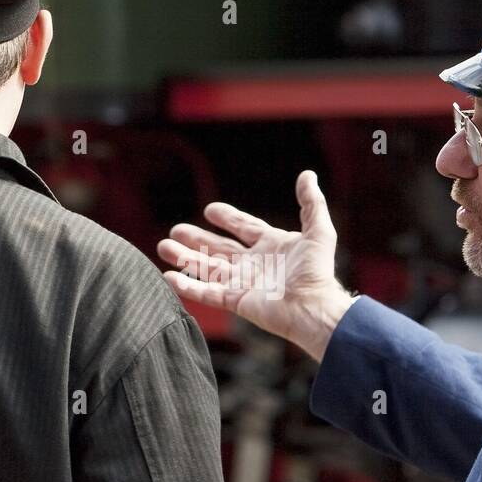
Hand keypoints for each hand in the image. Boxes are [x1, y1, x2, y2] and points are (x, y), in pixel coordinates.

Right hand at [158, 170, 356, 360]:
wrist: (313, 306)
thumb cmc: (317, 272)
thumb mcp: (318, 231)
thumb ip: (311, 203)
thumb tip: (307, 175)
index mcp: (271, 245)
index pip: (244, 227)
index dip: (228, 218)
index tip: (209, 210)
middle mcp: (253, 264)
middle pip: (218, 248)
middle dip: (196, 239)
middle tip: (175, 231)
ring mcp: (242, 283)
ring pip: (206, 268)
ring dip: (185, 258)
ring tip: (163, 248)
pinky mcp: (235, 301)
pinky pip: (206, 292)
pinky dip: (187, 286)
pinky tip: (168, 277)